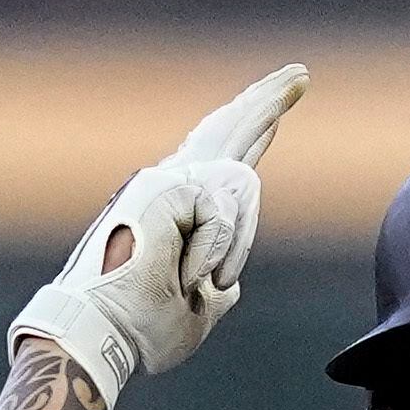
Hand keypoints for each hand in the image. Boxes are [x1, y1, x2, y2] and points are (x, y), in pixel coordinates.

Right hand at [10, 64, 307, 407]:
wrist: (109, 334)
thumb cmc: (145, 328)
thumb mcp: (201, 307)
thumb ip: (217, 282)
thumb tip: (230, 281)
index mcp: (180, 211)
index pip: (223, 163)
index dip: (252, 134)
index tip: (277, 111)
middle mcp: (172, 185)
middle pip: (229, 130)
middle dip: (268, 102)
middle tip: (300, 75)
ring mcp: (166, 180)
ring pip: (241, 182)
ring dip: (233, 242)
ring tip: (196, 280)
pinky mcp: (167, 184)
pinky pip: (222, 213)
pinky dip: (214, 253)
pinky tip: (187, 273)